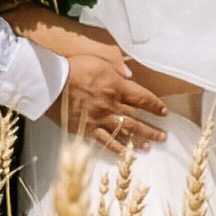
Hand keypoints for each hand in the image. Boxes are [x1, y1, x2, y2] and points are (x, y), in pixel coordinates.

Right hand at [52, 32, 167, 152]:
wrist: (51, 83)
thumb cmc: (73, 68)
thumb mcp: (98, 60)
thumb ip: (116, 68)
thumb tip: (131, 75)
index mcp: (116, 87)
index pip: (142, 98)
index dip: (155, 106)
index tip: (164, 112)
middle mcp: (112, 105)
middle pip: (137, 119)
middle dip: (152, 128)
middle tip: (163, 136)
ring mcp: (100, 119)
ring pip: (125, 133)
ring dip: (139, 140)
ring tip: (150, 146)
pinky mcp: (87, 129)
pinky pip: (105, 142)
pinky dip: (117, 149)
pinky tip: (125, 154)